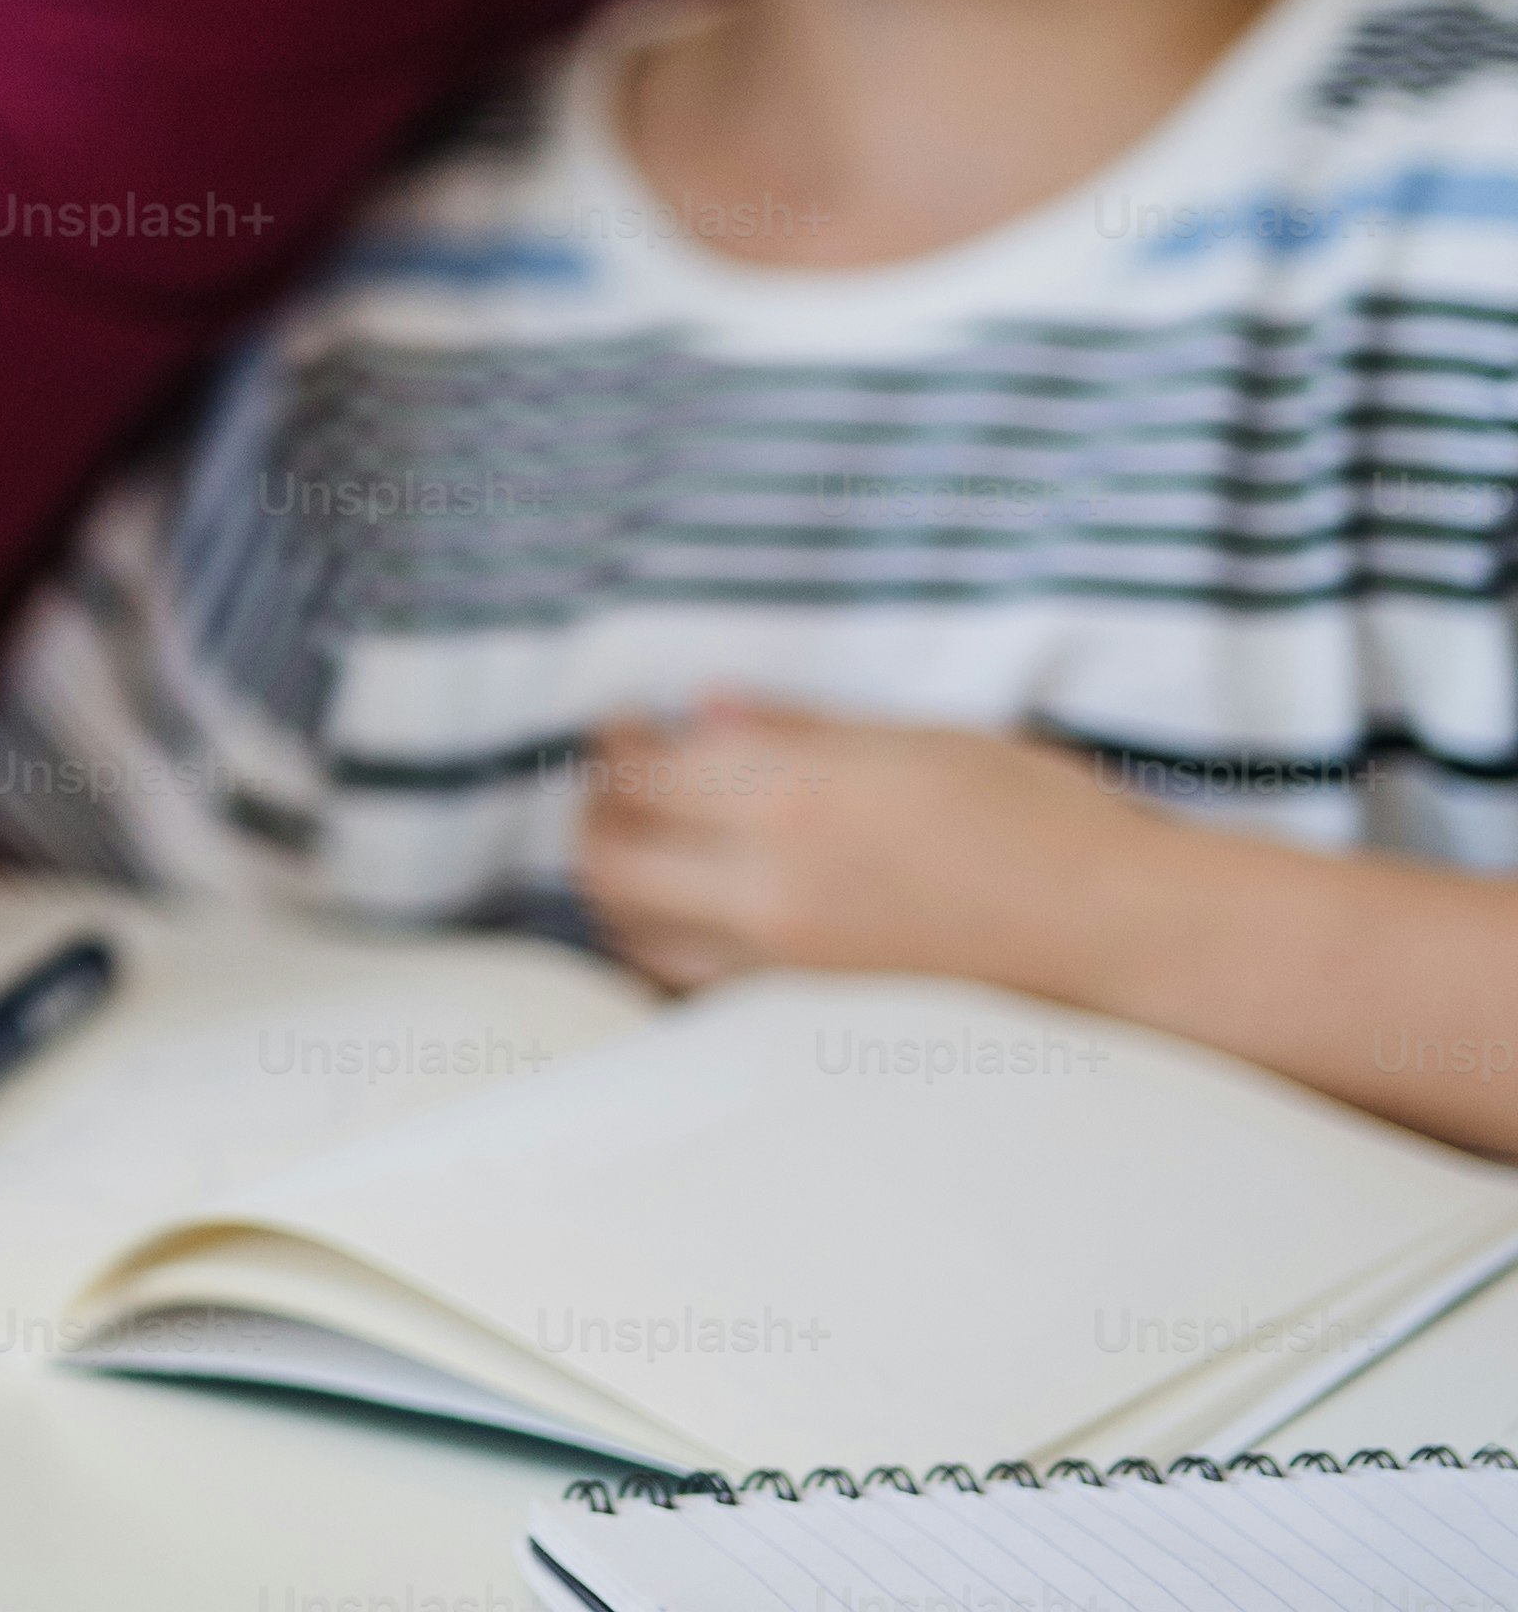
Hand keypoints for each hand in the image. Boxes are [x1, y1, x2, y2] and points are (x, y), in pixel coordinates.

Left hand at [576, 696, 1173, 1001]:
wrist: (1131, 941)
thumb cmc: (1046, 821)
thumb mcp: (920, 743)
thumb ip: (797, 730)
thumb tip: (705, 708)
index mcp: (794, 803)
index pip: (640, 772)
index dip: (614, 741)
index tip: (625, 721)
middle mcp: (770, 889)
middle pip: (608, 858)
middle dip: (592, 811)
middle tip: (616, 778)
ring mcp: (787, 964)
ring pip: (634, 931)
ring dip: (613, 880)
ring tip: (640, 840)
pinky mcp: (814, 1016)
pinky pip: (693, 983)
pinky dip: (661, 943)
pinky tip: (689, 912)